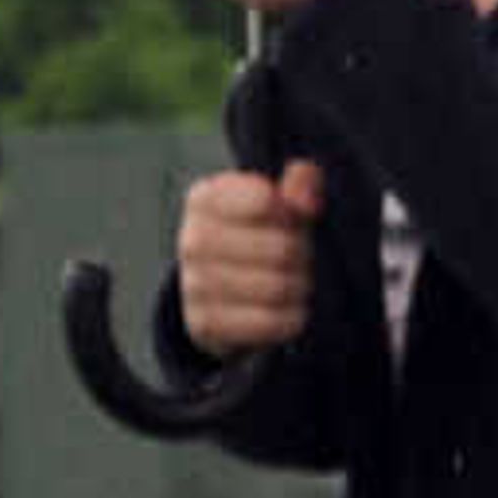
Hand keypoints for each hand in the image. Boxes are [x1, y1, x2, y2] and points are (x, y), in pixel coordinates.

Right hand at [176, 158, 326, 355]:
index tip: (290, 219)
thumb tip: (304, 173)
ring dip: (298, 288)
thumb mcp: (281, 207)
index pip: (266, 200)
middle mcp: (193, 239)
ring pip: (277, 288)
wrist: (222, 295)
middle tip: (299, 258)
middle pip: (281, 249)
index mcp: (206, 199)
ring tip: (295, 282)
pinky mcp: (205, 323)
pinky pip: (269, 323)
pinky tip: (287, 309)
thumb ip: (299, 186)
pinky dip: (290, 318)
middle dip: (302, 256)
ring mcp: (194, 283)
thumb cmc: (258, 239)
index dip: (292, 214)